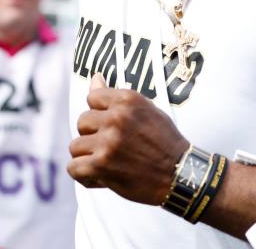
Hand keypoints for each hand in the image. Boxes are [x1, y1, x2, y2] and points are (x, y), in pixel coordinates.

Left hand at [68, 73, 188, 205]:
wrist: (181, 175)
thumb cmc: (165, 142)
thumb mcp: (147, 110)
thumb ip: (117, 97)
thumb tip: (95, 78)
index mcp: (127, 100)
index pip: (92, 98)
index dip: (100, 114)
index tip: (112, 126)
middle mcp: (116, 118)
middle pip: (82, 122)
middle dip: (93, 135)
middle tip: (111, 147)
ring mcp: (107, 142)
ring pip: (75, 146)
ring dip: (88, 157)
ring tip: (106, 163)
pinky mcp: (101, 166)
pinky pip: (73, 168)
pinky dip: (84, 176)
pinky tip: (99, 177)